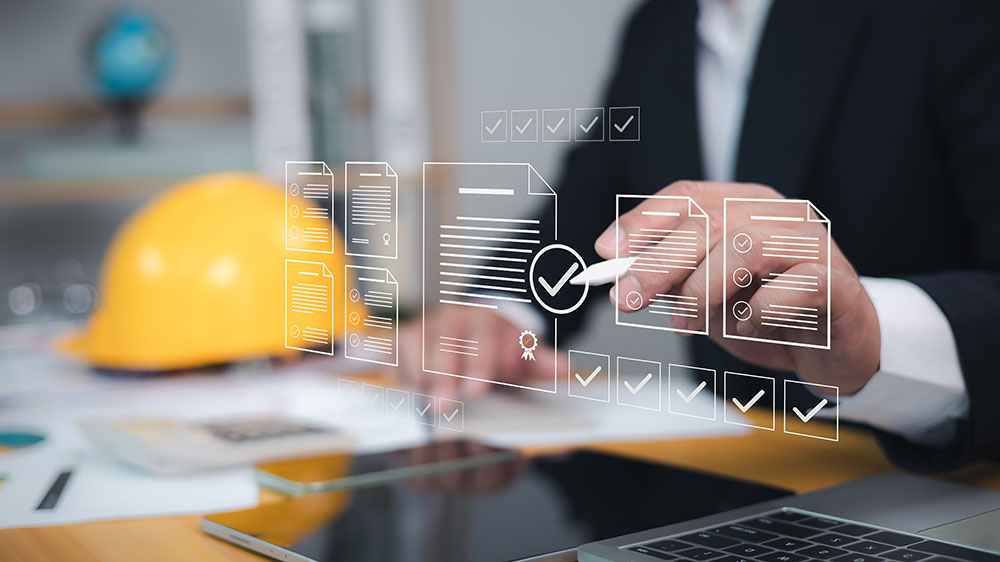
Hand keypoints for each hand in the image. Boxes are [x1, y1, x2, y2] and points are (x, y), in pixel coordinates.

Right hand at [398, 306, 555, 400]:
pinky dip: (396, 375)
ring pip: (412, 344)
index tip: (477, 389)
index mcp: (484, 319)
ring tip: (422, 408)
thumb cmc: (498, 346)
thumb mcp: (523, 351)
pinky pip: (392, 353)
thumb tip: (563, 368)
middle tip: (443, 407)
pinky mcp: (401, 341)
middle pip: (441, 341)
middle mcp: (451, 319)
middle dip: (441, 374)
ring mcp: (423, 327)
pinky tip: (404, 400)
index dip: (478, 362)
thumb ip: (540, 361)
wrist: (473, 325)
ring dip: (416, 376)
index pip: (482, 337)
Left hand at [595, 181, 879, 392]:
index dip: (642, 221)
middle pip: (708, 223)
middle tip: (626, 299)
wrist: (844, 350)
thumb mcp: (709, 298)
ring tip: (684, 324)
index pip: (687, 196)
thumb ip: (673, 281)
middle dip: (657, 264)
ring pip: (745, 247)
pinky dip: (759, 312)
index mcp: (746, 205)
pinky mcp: (839, 284)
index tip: (606, 251)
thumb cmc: (773, 316)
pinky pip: (790, 289)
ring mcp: (814, 244)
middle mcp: (780, 214)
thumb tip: (620, 275)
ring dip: (702, 290)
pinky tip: (751, 326)